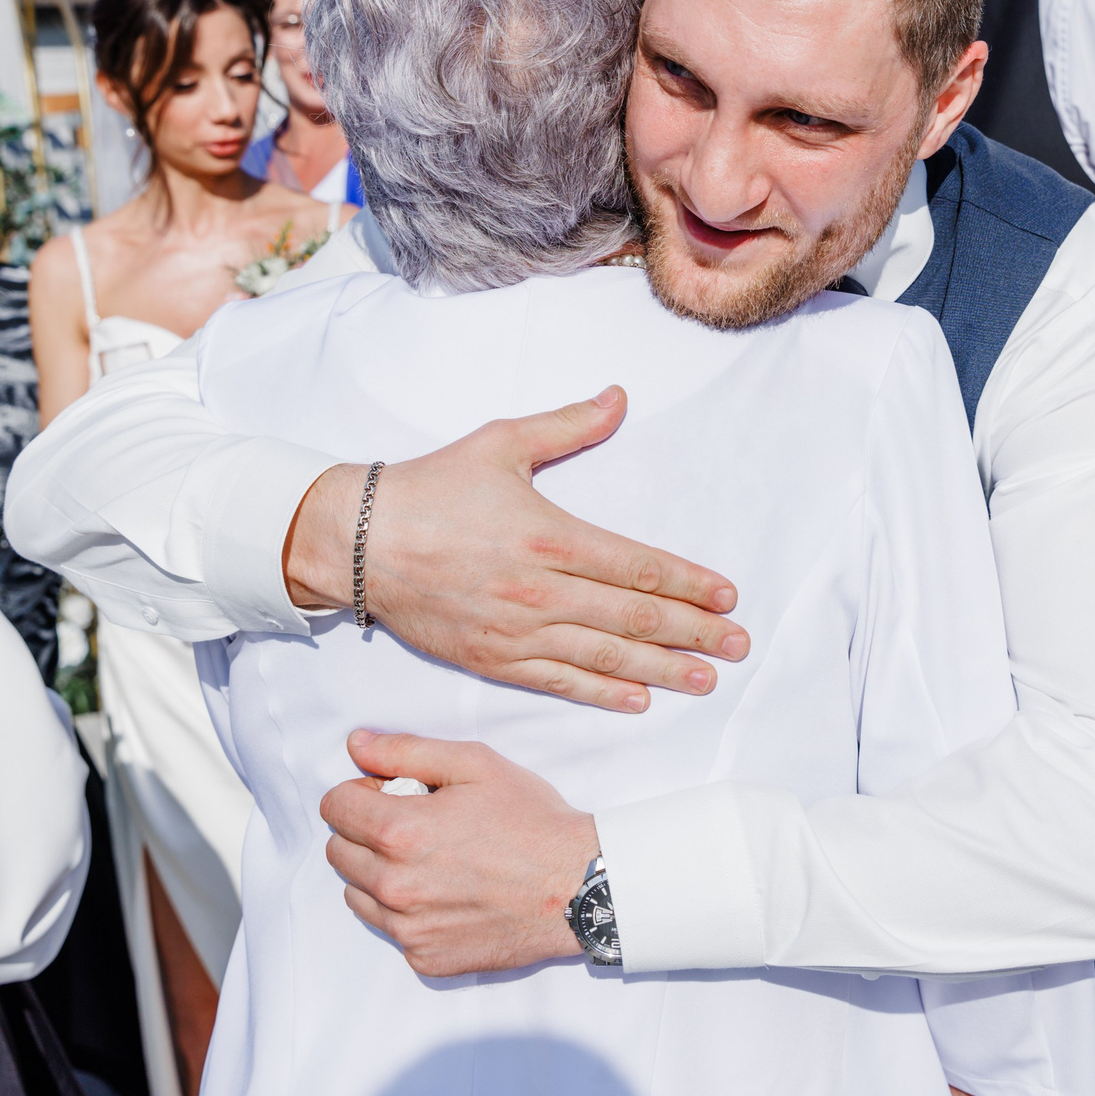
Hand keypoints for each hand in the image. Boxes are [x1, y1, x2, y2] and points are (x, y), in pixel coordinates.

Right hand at [283, 387, 748, 712]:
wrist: (355, 541)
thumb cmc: (430, 487)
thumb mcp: (500, 442)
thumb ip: (567, 426)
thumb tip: (618, 397)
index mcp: (550, 536)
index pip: (637, 566)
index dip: (688, 584)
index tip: (727, 596)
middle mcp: (540, 590)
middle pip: (634, 617)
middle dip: (693, 632)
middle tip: (739, 644)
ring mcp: (517, 631)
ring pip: (605, 656)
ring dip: (663, 669)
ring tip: (708, 678)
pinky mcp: (492, 659)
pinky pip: (559, 682)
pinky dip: (603, 692)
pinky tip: (640, 698)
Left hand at [322, 730, 600, 977]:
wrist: (580, 887)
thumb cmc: (532, 821)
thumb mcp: (476, 765)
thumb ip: (407, 751)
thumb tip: (355, 745)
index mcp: (399, 832)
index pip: (334, 807)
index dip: (361, 793)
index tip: (391, 794)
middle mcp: (394, 886)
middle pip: (339, 851)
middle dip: (366, 833)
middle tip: (414, 827)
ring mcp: (408, 928)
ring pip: (358, 894)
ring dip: (380, 875)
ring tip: (431, 863)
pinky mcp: (425, 958)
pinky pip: (391, 929)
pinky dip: (407, 912)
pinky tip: (448, 895)